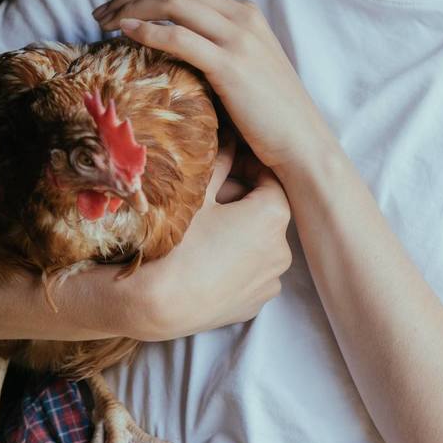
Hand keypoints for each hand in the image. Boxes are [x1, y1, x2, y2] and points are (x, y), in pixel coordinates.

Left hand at [92, 0, 331, 170]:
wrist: (303, 141)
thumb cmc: (271, 113)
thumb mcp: (246, 66)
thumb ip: (217, 47)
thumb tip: (175, 46)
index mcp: (245, 13)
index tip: (116, 9)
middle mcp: (242, 17)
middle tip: (100, 14)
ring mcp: (238, 39)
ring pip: (172, 3)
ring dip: (130, 8)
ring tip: (104, 24)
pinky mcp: (230, 66)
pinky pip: (178, 37)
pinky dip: (147, 31)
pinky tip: (126, 35)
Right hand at [127, 144, 292, 341]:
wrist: (159, 304)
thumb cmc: (178, 244)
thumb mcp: (198, 194)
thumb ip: (221, 162)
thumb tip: (228, 137)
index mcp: (273, 216)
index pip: (270, 179)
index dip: (248, 167)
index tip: (229, 164)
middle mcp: (283, 250)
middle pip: (266, 213)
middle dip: (243, 202)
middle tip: (211, 198)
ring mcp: (270, 281)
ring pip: (260, 244)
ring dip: (242, 233)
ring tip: (208, 231)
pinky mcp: (256, 304)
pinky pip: (252, 272)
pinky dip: (238, 263)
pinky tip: (209, 260)